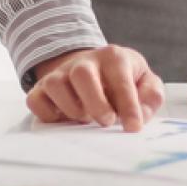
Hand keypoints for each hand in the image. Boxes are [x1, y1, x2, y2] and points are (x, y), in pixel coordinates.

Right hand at [26, 46, 163, 130]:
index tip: (133, 127)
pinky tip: (64, 120)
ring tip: (85, 119)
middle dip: (95, 103)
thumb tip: (140, 114)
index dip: (128, 106)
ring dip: (70, 108)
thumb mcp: (145, 82)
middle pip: (82, 75)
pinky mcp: (41, 89)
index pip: (121, 81)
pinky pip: (35, 101)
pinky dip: (47, 115)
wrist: (92, 69)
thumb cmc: (122, 80)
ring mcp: (60, 74)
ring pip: (54, 85)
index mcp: (113, 58)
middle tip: (106, 121)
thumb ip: (150, 96)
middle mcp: (84, 62)